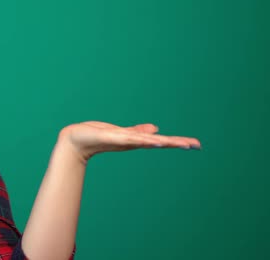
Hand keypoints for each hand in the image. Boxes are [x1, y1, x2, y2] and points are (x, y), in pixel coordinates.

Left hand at [57, 121, 200, 164]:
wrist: (76, 140)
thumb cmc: (96, 136)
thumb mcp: (121, 132)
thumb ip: (137, 131)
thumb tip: (156, 129)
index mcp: (135, 140)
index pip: (161, 140)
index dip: (178, 142)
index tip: (196, 144)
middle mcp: (132, 142)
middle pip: (160, 142)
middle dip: (177, 143)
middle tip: (196, 145)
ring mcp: (124, 141)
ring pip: (148, 141)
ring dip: (164, 141)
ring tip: (180, 143)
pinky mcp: (114, 137)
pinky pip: (132, 138)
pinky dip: (143, 140)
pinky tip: (155, 140)